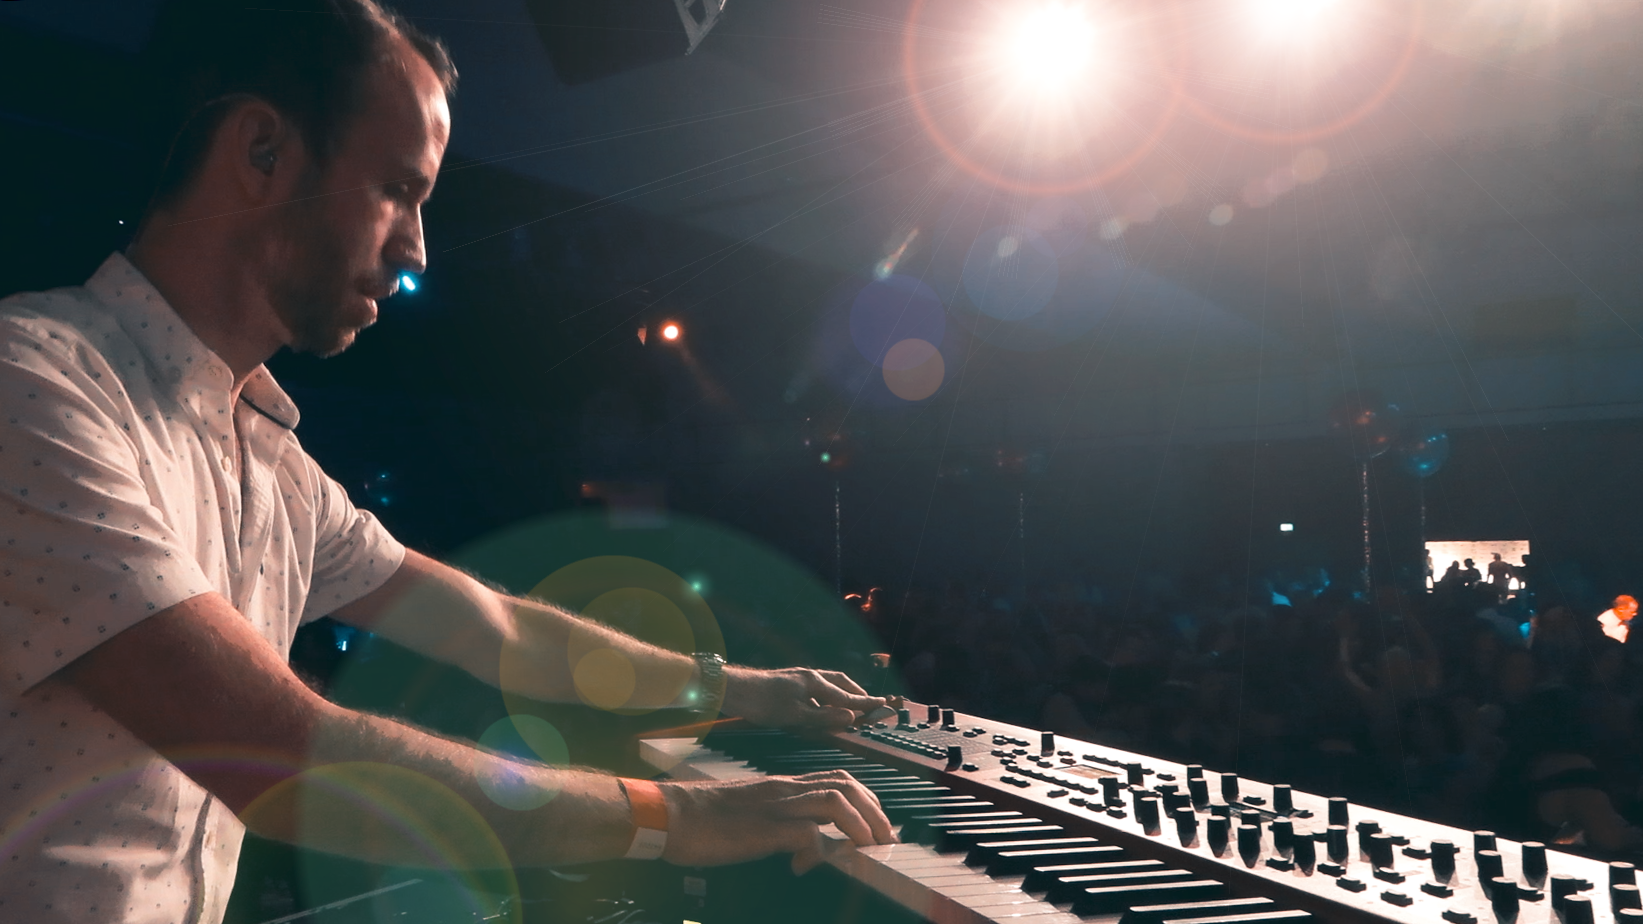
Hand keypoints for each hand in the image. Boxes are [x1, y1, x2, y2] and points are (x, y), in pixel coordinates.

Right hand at [660, 770, 896, 872]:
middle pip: (846, 785)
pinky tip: (805, 866)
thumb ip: (779, 820)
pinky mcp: (762, 827)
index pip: (838, 778)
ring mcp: (774, 806)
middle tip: (884, 839)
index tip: (877, 824)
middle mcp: (784, 789)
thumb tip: (805, 842)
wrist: (668, 815)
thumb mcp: (751, 812)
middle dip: (873, 812)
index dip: (865, 800)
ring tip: (866, 849)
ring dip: (859, 825)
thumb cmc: (702, 818)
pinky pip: (805, 833)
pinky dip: (816, 851)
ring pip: (835, 800)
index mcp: (783, 785)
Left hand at [721, 666, 887, 726]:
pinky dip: (826, 696)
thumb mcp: (795, 716)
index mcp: (815, 682)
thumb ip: (824, 718)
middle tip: (869, 704)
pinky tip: (821, 707)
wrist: (734, 689)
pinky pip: (816, 688)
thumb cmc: (762, 703)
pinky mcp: (789, 683)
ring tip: (849, 705)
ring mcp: (799, 678)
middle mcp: (810, 676)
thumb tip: (850, 718)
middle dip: (857, 693)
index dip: (865, 704)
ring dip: (842, 693)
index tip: (883, 705)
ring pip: (828, 684)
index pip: (847, 695)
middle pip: (841, 682)